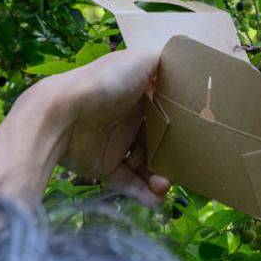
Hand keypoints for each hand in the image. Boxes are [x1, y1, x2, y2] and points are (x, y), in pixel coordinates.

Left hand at [42, 47, 170, 205]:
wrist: (62, 113)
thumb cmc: (105, 82)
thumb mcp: (141, 59)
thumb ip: (166, 61)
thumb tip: (185, 68)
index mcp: (138, 94)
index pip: (166, 111)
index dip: (182, 124)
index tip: (198, 135)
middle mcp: (128, 119)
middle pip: (158, 141)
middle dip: (173, 156)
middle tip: (183, 167)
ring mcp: (116, 144)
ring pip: (146, 165)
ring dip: (159, 178)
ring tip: (164, 186)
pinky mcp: (104, 167)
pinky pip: (128, 183)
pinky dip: (143, 193)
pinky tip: (157, 201)